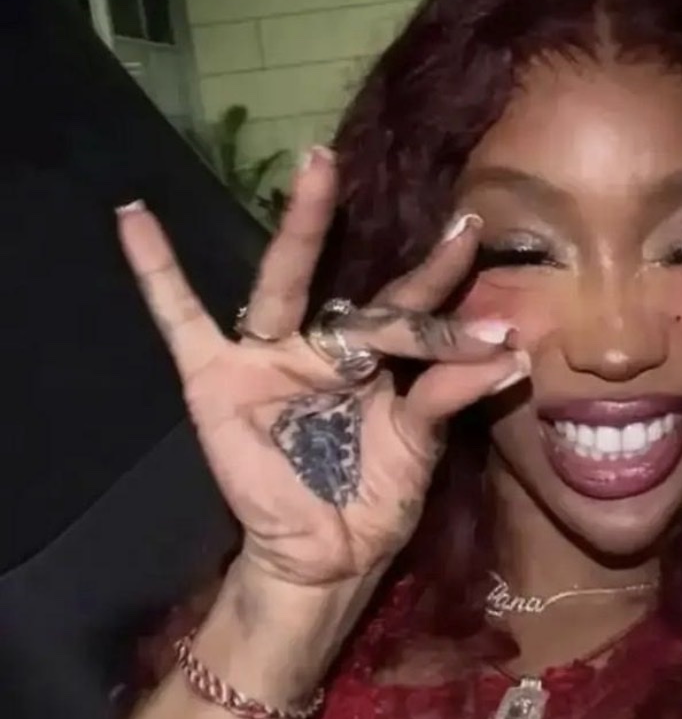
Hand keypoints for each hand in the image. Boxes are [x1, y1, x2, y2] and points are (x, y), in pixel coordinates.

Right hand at [117, 147, 527, 589]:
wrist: (324, 555)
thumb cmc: (373, 499)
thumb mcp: (419, 443)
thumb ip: (449, 393)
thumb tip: (511, 353)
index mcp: (373, 362)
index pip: (409, 310)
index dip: (440, 281)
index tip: (472, 235)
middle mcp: (322, 347)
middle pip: (347, 280)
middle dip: (372, 232)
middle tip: (375, 163)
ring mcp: (268, 358)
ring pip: (282, 282)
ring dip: (300, 226)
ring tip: (317, 165)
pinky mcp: (216, 379)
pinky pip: (180, 319)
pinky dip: (155, 272)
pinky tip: (132, 217)